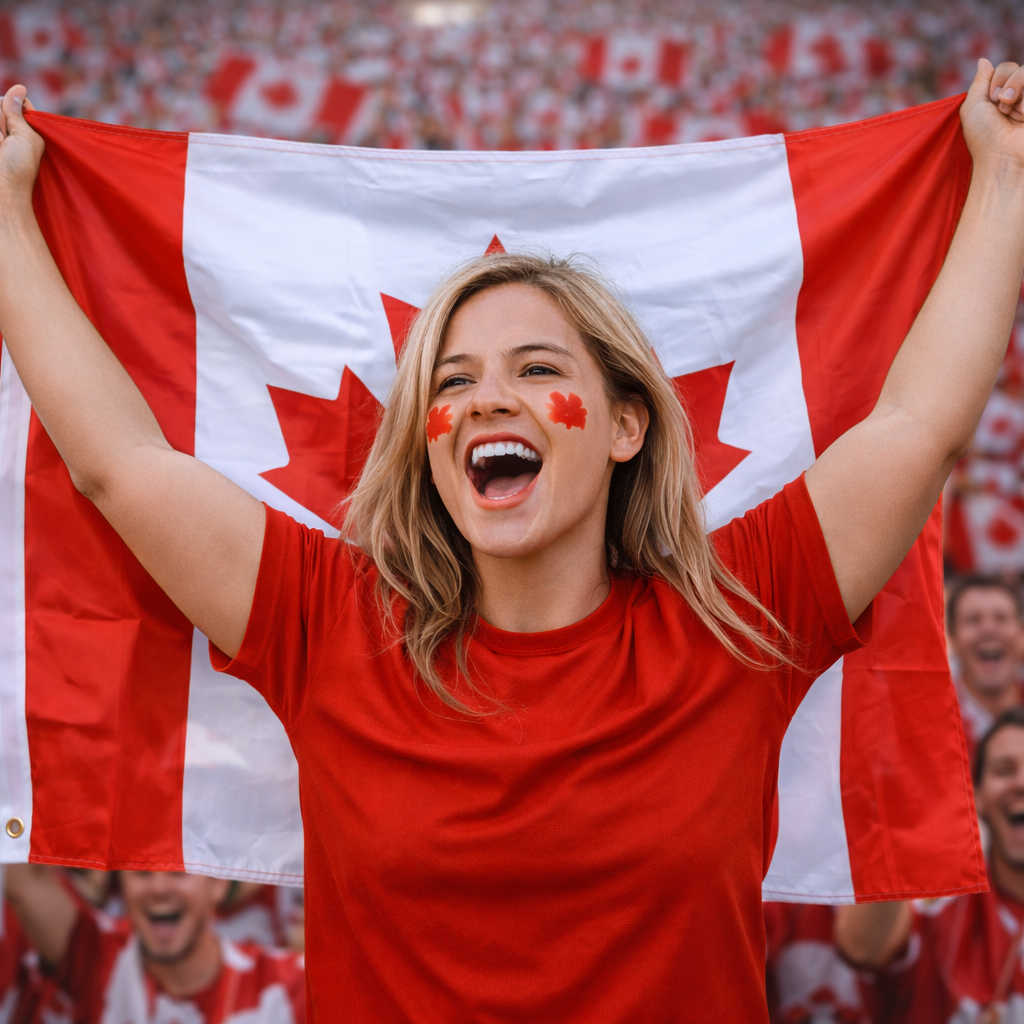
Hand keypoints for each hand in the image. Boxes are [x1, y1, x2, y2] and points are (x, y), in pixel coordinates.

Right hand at [0, 85, 43, 212]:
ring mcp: (0, 135)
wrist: (2, 190)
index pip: (18, 103)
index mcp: (26, 130)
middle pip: (1, 106)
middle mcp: (8, 130)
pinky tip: (0, 146)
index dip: (14, 104)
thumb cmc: (18, 167)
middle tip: (5, 141)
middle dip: (2, 119)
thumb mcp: (25, 138)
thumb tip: (20, 87)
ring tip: (1, 146)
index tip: (13, 122)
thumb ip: (19, 113)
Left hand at [961, 59, 1023, 176]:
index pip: (1006, 67)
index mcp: (1002, 93)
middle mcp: (1020, 95)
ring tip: (1014, 115)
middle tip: (1003, 108)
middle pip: (1021, 68)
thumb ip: (980, 81)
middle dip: (1010, 86)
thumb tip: (983, 60)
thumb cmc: (984, 136)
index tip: (992, 101)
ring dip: (1020, 95)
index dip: (997, 81)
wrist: (1002, 156)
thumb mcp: (972, 106)